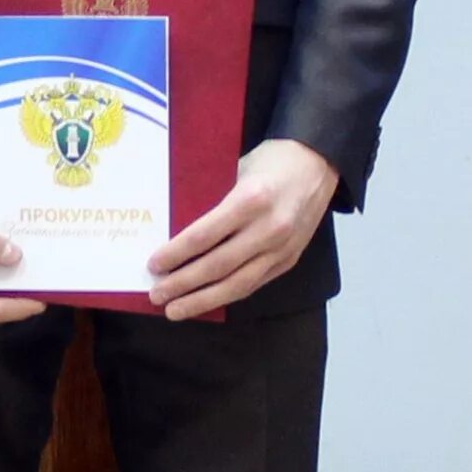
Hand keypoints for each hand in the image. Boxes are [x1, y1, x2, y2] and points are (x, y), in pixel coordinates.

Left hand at [146, 139, 338, 320]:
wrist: (318, 164)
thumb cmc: (271, 162)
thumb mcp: (237, 170)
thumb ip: (213, 200)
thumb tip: (174, 230)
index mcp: (251, 200)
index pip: (204, 235)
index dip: (176, 254)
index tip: (153, 264)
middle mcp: (268, 228)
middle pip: (217, 266)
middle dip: (182, 284)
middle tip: (157, 294)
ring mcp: (282, 249)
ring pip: (236, 284)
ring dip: (202, 300)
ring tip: (175, 310)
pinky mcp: (289, 261)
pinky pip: (253, 284)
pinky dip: (226, 295)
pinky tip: (206, 301)